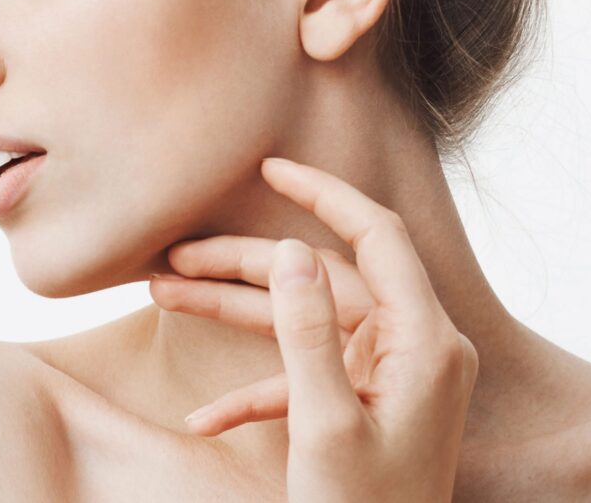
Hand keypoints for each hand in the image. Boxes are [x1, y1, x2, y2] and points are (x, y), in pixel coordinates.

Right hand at [148, 157, 478, 501]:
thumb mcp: (326, 423)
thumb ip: (309, 331)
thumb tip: (292, 250)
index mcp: (423, 341)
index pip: (377, 236)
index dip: (324, 194)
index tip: (272, 168)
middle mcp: (412, 346)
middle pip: (324, 279)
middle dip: (247, 266)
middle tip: (177, 258)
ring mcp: (388, 374)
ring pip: (307, 322)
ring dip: (237, 314)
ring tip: (167, 295)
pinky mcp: (365, 400)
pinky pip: (307, 378)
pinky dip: (258, 390)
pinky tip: (206, 418)